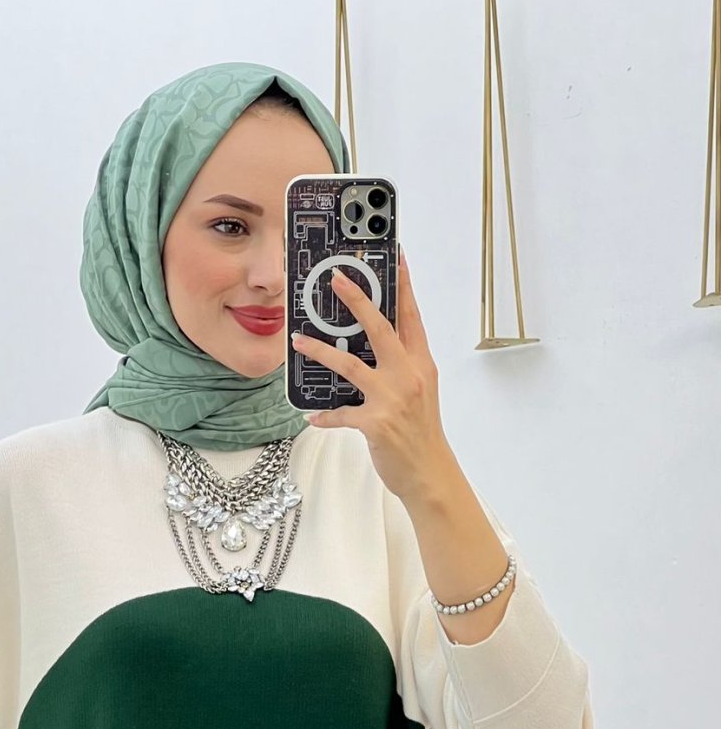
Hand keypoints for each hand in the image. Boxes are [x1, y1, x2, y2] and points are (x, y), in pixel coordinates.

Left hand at [290, 249, 452, 503]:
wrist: (430, 473)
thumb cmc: (422, 432)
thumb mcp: (420, 390)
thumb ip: (402, 364)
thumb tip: (376, 345)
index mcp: (421, 363)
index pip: (411, 316)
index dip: (402, 285)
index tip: (395, 256)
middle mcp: (408, 375)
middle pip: (380, 327)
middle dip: (356, 299)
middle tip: (335, 279)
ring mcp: (391, 398)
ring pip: (350, 364)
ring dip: (320, 351)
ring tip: (298, 341)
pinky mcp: (375, 423)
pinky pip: (341, 413)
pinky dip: (325, 415)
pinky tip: (312, 416)